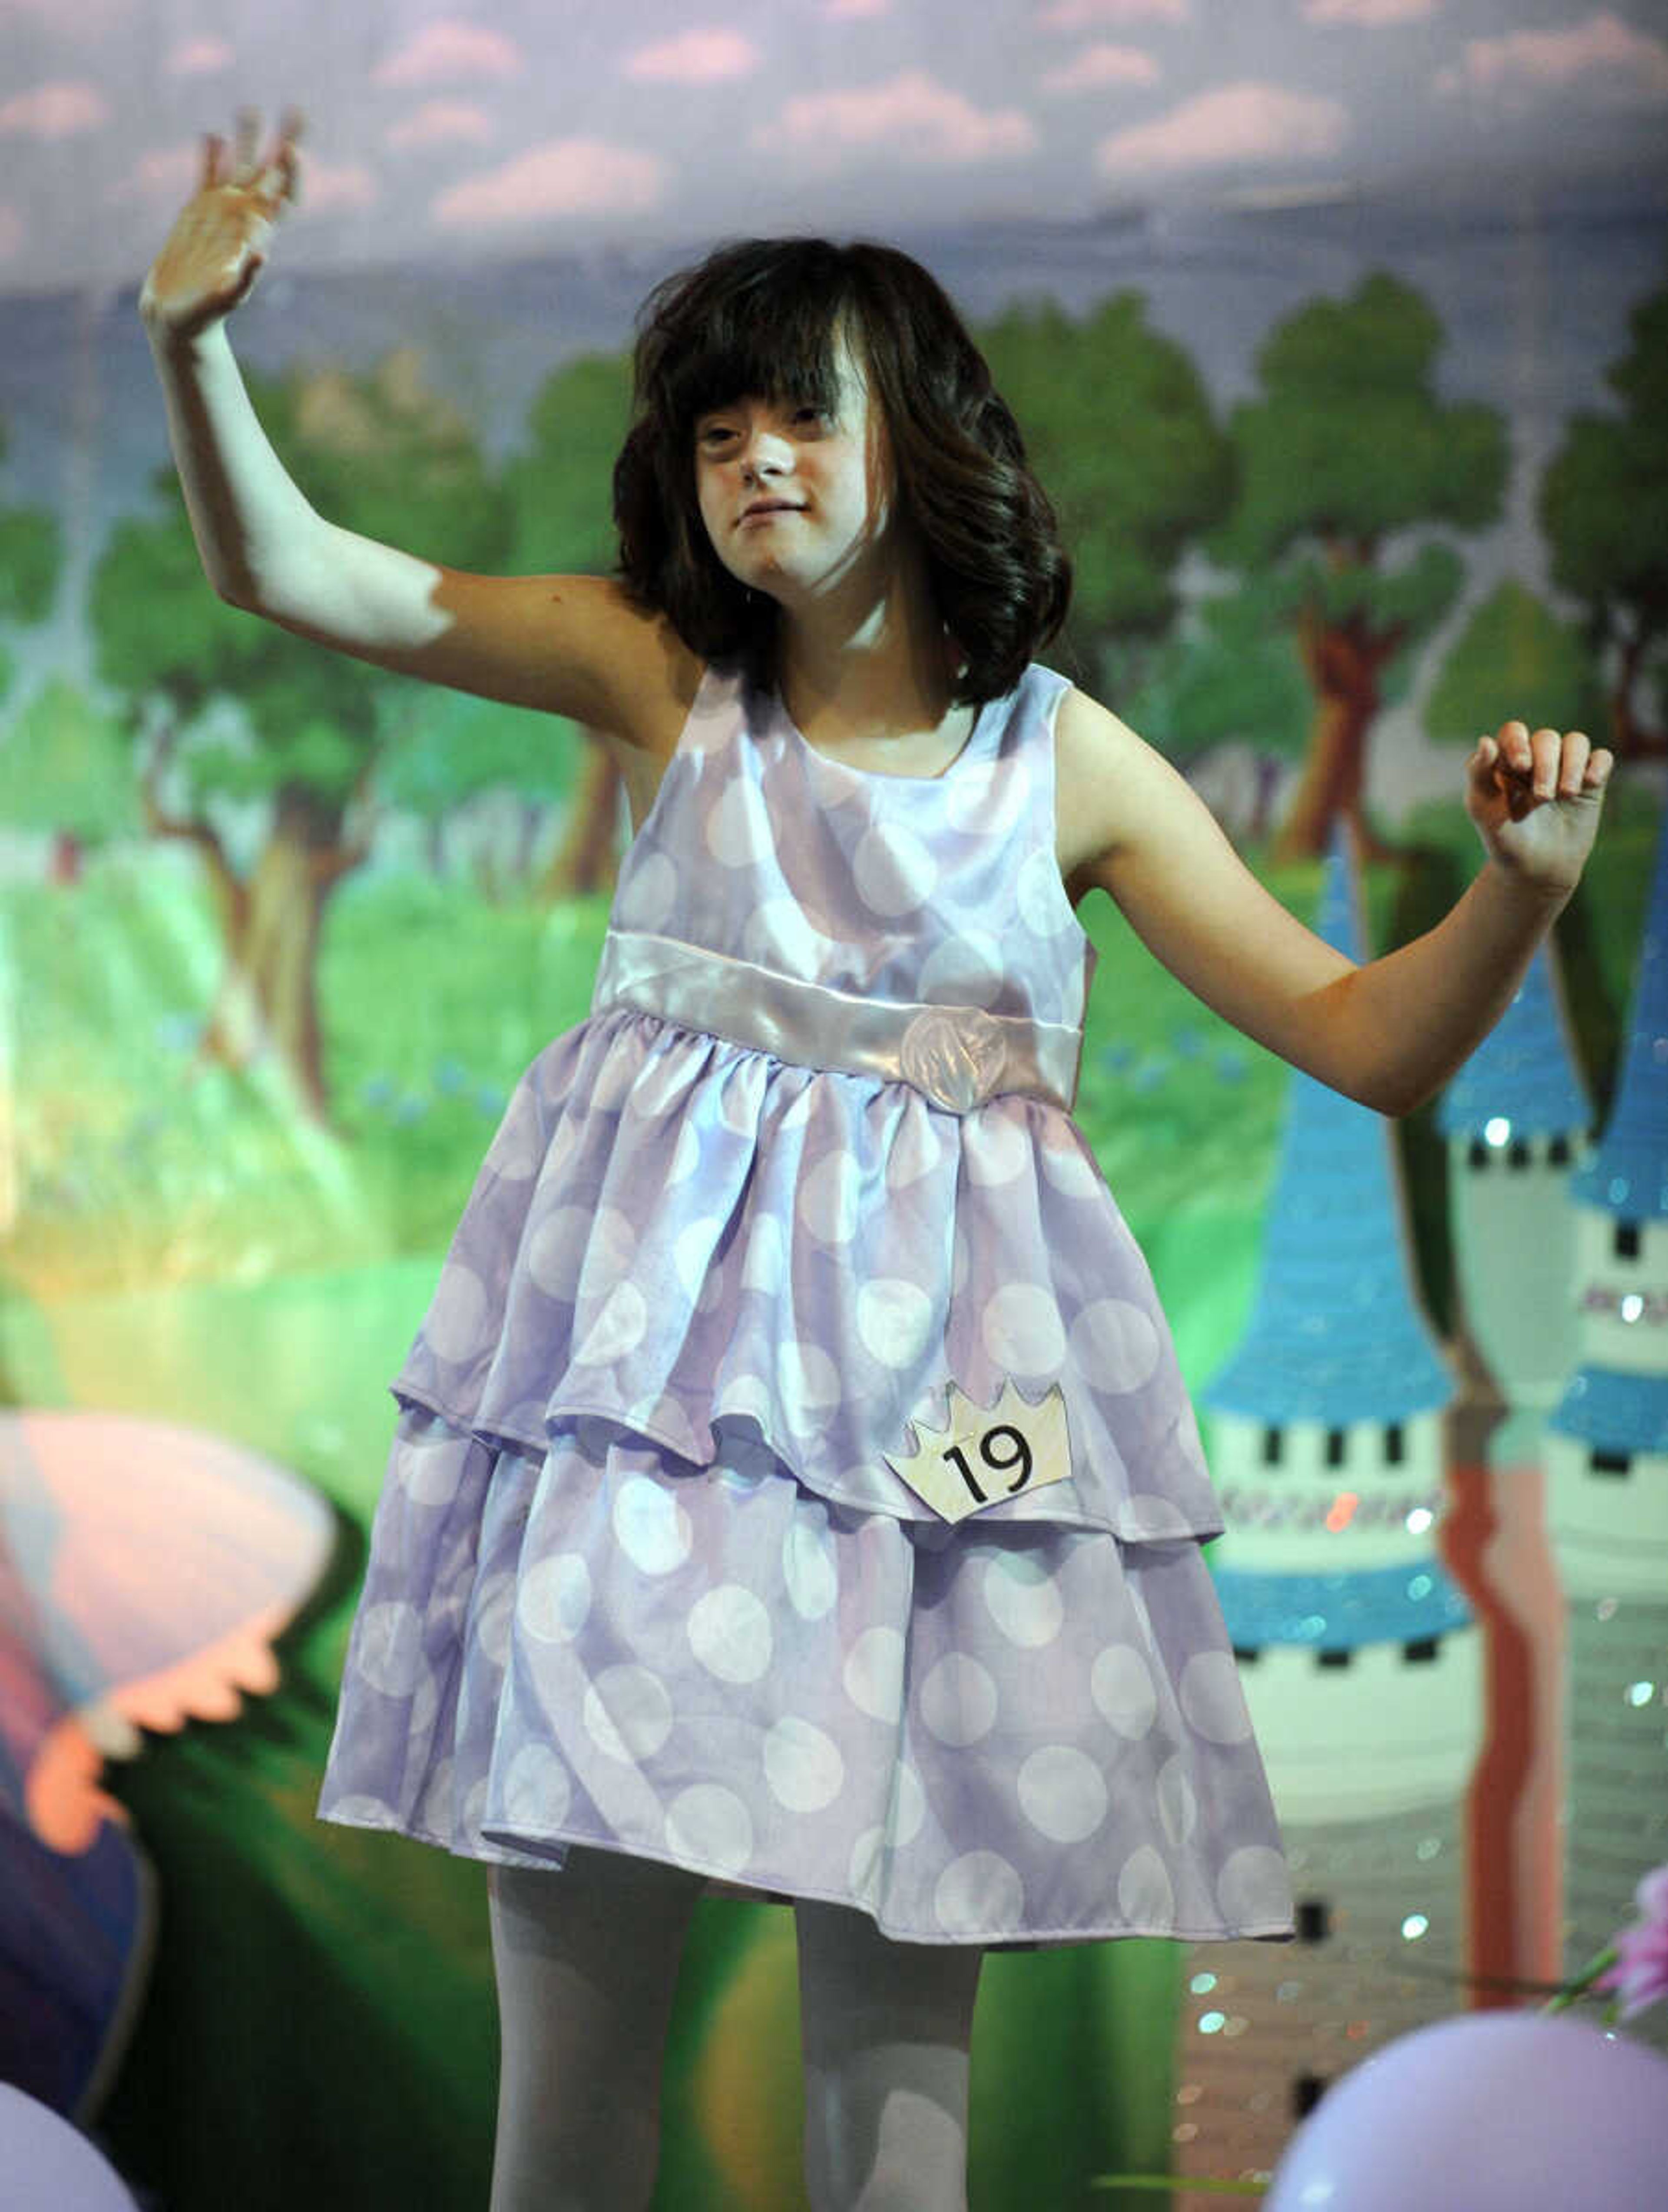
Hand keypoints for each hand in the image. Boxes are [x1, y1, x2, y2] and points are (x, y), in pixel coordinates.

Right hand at [139, 108, 302, 339]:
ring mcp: (221, 211)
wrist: (179, 317)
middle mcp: (244, 217)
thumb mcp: (225, 298)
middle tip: (298, 110)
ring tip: (250, 108)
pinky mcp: (196, 210)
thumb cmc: (205, 314)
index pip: (284, 197)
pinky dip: (210, 156)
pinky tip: (212, 136)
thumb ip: (244, 278)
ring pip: (239, 166)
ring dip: (246, 138)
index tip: (291, 150)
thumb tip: (261, 252)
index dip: (291, 173)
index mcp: (257, 234)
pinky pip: (207, 176)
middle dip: (284, 142)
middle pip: (270, 173)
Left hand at [1466, 720, 1612, 898]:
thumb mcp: (1483, 808)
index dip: (1518, 743)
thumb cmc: (1504, 838)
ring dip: (1572, 764)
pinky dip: (1598, 765)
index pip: (1515, 732)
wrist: (1535, 869)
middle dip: (1546, 765)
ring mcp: (1565, 768)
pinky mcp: (1590, 782)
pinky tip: (1590, 783)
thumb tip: (1485, 740)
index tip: (1521, 767)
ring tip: (1566, 794)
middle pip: (1546, 738)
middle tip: (1542, 798)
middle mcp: (1537, 759)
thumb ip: (1479, 774)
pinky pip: (1601, 758)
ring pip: (1576, 742)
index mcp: (1507, 760)